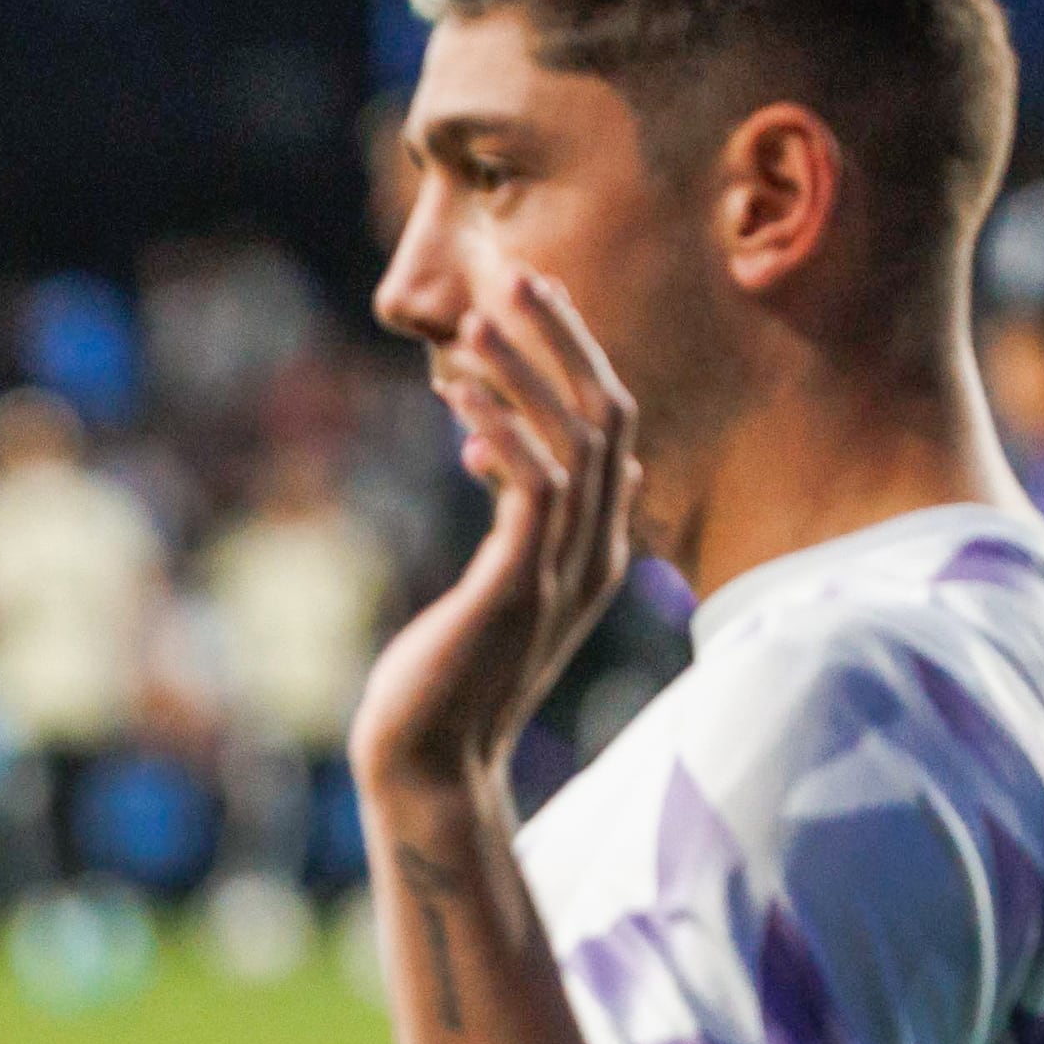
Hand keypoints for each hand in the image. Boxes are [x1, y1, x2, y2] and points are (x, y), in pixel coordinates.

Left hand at [354, 273, 639, 801]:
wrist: (432, 766)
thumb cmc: (449, 682)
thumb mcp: (499, 587)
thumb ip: (520, 526)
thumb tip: (514, 462)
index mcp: (595, 548)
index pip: (611, 428)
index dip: (575, 359)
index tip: (529, 306)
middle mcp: (595, 553)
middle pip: (609, 413)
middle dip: (564, 340)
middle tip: (518, 277)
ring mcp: (566, 571)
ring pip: (576, 439)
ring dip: (526, 370)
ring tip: (480, 316)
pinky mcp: (520, 587)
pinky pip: (533, 487)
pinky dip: (503, 432)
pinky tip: (463, 398)